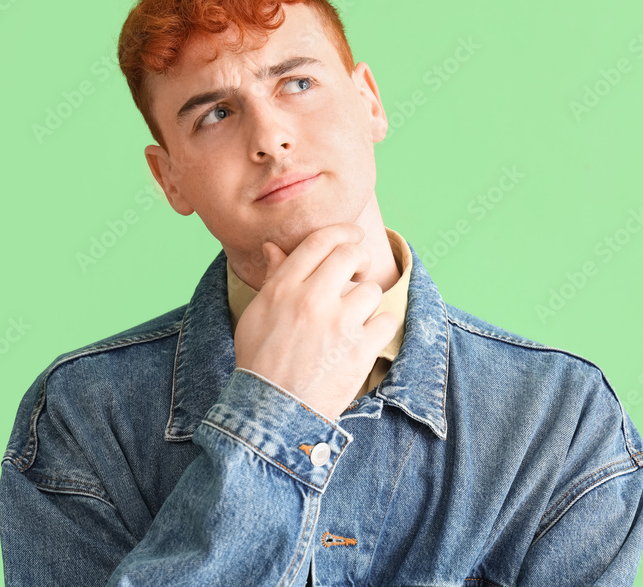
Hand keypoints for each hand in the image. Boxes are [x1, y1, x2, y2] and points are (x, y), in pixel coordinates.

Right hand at [233, 223, 397, 420]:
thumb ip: (273, 279)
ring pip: (371, 290)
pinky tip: (367, 338)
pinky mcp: (360, 350)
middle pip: (349, 255)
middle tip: (358, 270)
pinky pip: (386, 321)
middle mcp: (311, 300)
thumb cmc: (260, 362)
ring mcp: (338, 324)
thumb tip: (273, 246)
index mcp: (283, 289)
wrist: (272, 411)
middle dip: (359, 257)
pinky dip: (380, 329)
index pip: (318, 242)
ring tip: (353, 320)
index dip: (342, 231)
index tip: (353, 235)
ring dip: (366, 302)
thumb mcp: (256, 315)